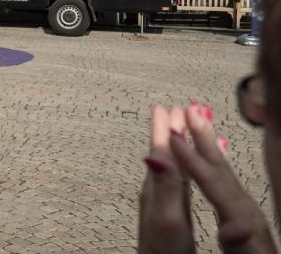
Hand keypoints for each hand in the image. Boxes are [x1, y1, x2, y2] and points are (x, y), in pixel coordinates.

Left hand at [138, 105, 193, 253]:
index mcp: (157, 188)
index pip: (160, 151)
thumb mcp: (166, 215)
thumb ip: (163, 185)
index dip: (162, 129)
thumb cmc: (162, 250)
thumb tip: (152, 154)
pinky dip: (191, 168)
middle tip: (177, 108)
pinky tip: (194, 169)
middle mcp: (159, 191)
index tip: (163, 106)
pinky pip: (184, 181)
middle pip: (168, 152)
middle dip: (172, 130)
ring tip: (186, 129)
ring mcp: (166, 201)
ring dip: (182, 146)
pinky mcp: (176, 212)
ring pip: (176, 164)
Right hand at [169, 104, 275, 252]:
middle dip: (202, 136)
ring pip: (222, 168)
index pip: (209, 180)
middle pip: (218, 165)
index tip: (172, 134)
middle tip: (189, 107)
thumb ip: (234, 237)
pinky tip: (214, 154)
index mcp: (239, 215)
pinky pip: (225, 177)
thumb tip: (231, 224)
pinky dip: (215, 160)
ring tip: (198, 119)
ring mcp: (244, 207)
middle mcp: (243, 206)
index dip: (189, 157)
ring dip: (207, 142)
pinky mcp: (242, 212)